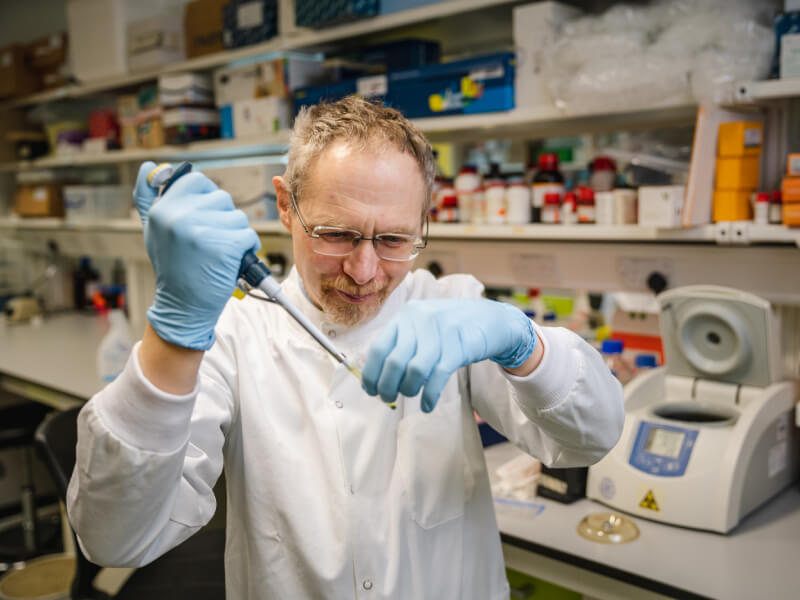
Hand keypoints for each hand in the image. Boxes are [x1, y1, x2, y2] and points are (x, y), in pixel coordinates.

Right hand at [133, 161, 259, 349]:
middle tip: (207, 243)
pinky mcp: (225, 245)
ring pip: (238, 217)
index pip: (197, 180)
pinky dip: (245, 248)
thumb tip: (149, 166)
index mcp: (163, 208)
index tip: (202, 219)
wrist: (183, 305)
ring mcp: (203, 231)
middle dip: (222, 219)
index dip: (206, 199)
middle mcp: (179, 216)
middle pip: (222, 198)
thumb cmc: (173, 266)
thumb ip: (149, 196)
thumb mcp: (153, 229)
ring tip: (216, 253)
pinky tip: (229, 261)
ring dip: (235, 234)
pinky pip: (248, 235)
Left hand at [362, 298, 535, 412]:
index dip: (371, 374)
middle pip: (394, 362)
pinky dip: (429, 396)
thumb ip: (400, 343)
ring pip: (415, 371)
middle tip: (387, 398)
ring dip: (408, 390)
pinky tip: (426, 406)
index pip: (378, 348)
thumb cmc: (449, 329)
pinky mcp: (459, 347)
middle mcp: (421, 320)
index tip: (370, 390)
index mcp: (406, 316)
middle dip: (386, 386)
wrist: (491, 320)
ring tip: (410, 395)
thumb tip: (374, 373)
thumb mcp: (421, 326)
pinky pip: (438, 377)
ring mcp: (441, 333)